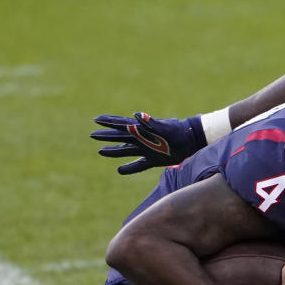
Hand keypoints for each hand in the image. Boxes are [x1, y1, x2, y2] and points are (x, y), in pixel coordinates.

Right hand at [91, 112, 206, 174]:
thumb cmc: (179, 132)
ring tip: (100, 151)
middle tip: (92, 134)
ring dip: (113, 151)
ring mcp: (148, 149)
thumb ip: (150, 123)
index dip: (109, 122)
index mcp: (143, 130)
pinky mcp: (154, 159)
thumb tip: (136, 114)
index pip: (122, 125)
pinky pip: (138, 165)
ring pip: (126, 151)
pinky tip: (119, 170)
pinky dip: (129, 168)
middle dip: (106, 136)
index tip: (96, 119)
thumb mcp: (164, 127)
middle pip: (120, 137)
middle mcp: (143, 139)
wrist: (192, 140)